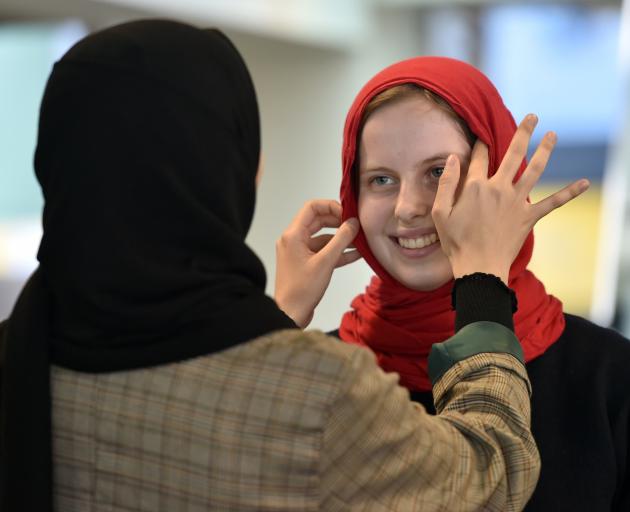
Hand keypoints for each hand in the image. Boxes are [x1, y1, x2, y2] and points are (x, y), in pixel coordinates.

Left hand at [275, 200, 360, 327]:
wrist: (290, 315)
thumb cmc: (303, 289)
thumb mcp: (325, 262)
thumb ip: (341, 240)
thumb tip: (353, 223)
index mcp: (293, 235)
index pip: (312, 207)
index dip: (331, 206)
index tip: (348, 214)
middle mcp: (294, 239)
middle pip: (318, 221)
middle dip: (339, 222)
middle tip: (357, 226)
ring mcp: (299, 252)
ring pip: (323, 237)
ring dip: (341, 239)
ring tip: (360, 241)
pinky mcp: (305, 264)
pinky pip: (323, 252)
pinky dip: (337, 252)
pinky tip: (356, 254)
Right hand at [432, 114, 589, 283]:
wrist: (479, 267)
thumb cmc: (456, 242)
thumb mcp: (440, 213)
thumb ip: (447, 184)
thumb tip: (453, 158)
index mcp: (475, 187)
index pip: (479, 156)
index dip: (480, 143)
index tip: (482, 134)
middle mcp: (499, 188)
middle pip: (513, 154)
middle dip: (523, 133)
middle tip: (532, 117)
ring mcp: (516, 202)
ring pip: (534, 170)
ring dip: (545, 150)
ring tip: (552, 135)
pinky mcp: (529, 217)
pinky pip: (553, 202)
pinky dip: (569, 192)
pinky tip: (585, 182)